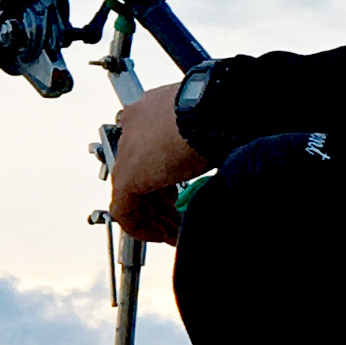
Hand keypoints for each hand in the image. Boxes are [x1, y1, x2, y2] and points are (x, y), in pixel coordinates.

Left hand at [107, 81, 204, 233]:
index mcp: (153, 110)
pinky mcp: (127, 175)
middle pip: (141, 174)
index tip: (177, 196)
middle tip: (177, 220)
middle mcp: (135, 126)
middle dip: (160, 203)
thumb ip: (199, 144)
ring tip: (175, 232)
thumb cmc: (220, 110)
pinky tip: (162, 236)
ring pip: (133, 194)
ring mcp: (128, 151)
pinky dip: (142, 227)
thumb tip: (216, 157)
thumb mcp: (208, 127)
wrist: (213, 108)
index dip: (164, 180)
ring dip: (155, 218)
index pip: (150, 151)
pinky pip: (125, 210)